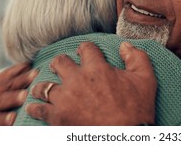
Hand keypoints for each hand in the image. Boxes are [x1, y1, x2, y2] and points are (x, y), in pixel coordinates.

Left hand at [26, 41, 156, 125]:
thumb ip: (137, 58)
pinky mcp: (57, 117)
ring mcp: (65, 99)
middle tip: (62, 68)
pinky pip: (38, 108)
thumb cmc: (136, 111)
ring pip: (44, 85)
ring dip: (44, 86)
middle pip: (59, 62)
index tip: (84, 53)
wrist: (125, 139)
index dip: (85, 49)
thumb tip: (125, 45)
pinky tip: (34, 106)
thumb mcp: (146, 80)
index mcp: (97, 68)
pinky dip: (35, 107)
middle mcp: (77, 80)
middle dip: (60, 63)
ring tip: (44, 88)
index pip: (85, 48)